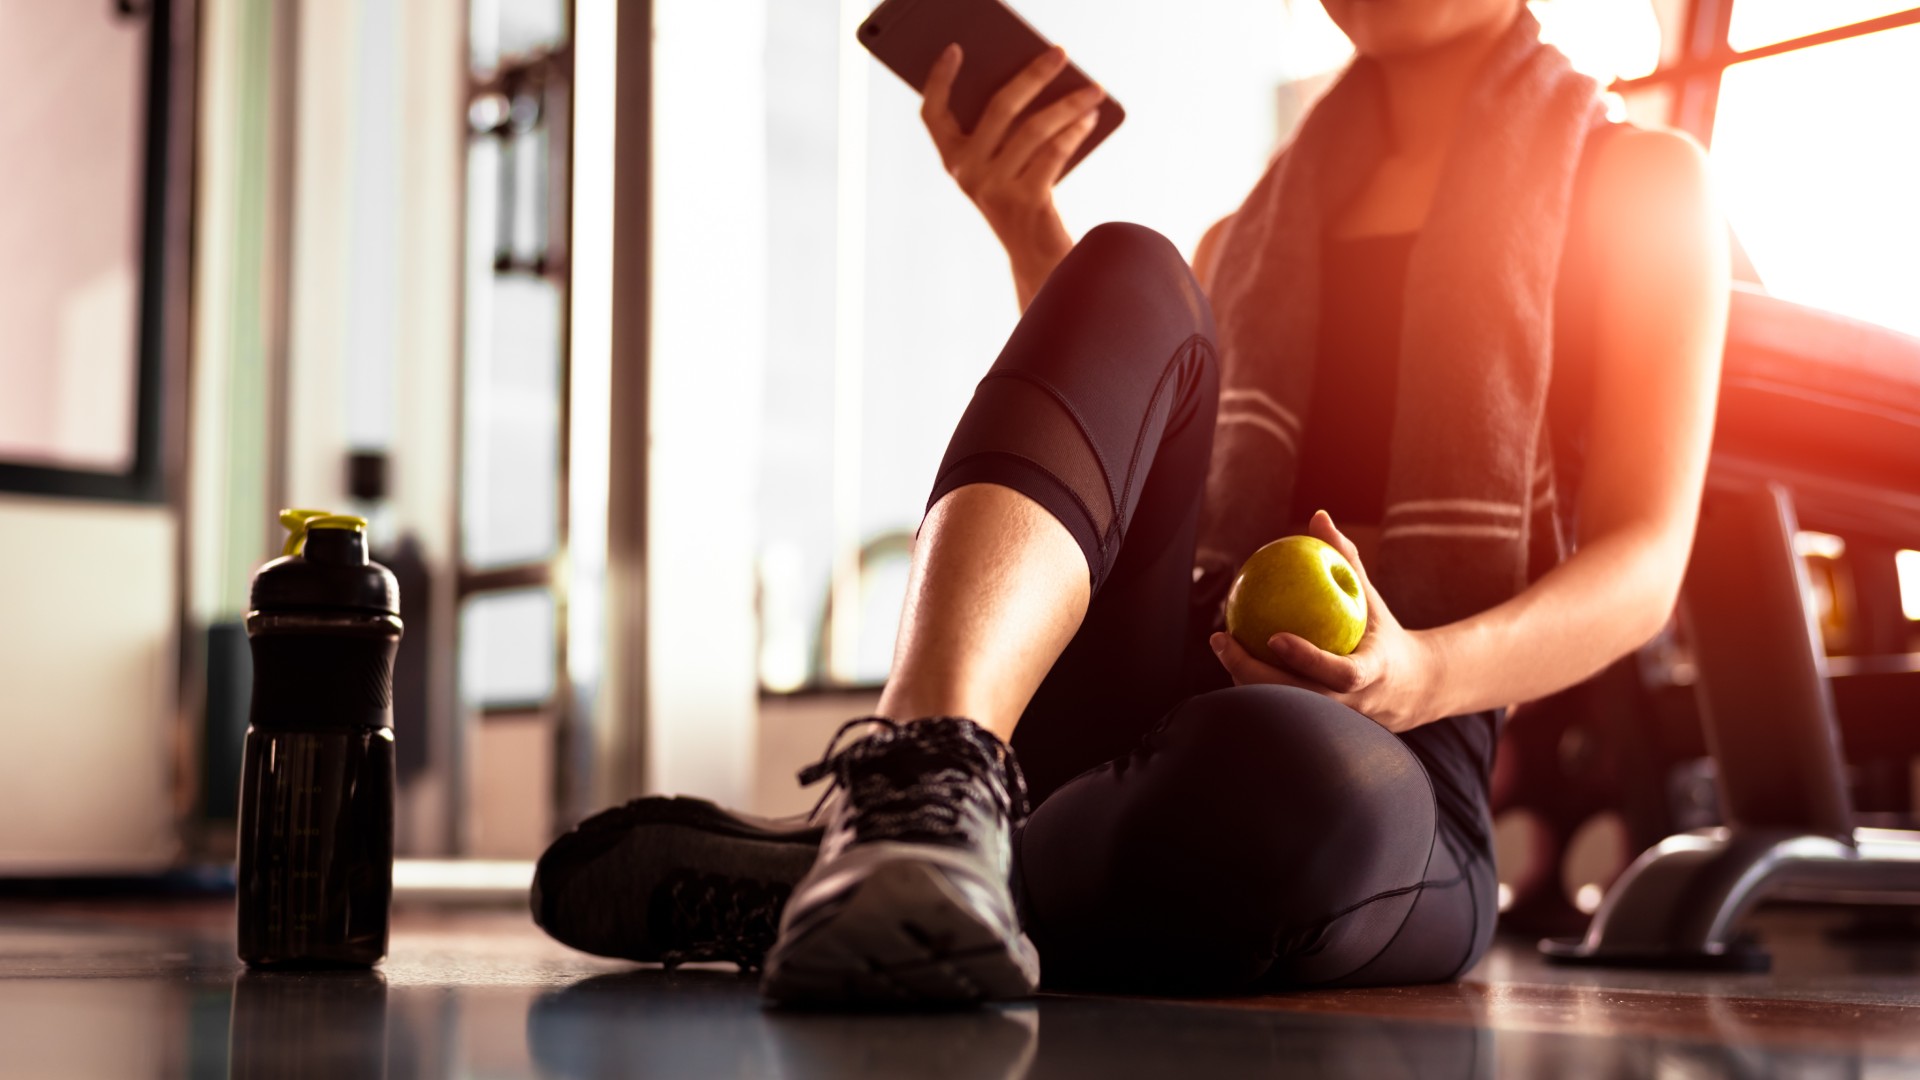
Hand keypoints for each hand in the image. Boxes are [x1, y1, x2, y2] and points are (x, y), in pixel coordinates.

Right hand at [920, 44, 1105, 299]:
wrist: (1037, 260)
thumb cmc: (1022, 202)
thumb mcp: (1003, 166)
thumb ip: (1006, 131)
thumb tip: (1038, 82)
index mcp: (953, 161)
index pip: (932, 114)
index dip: (939, 80)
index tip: (955, 48)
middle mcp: (966, 173)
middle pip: (999, 107)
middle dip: (1034, 75)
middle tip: (1060, 53)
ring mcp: (993, 188)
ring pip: (1034, 128)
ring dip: (1069, 104)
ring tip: (1093, 90)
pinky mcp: (1024, 200)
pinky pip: (1053, 152)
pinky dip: (1075, 131)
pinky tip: (1091, 118)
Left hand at [1209, 511, 1441, 732]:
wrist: (1411, 689)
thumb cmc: (1383, 632)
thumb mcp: (1371, 598)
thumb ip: (1346, 560)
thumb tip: (1318, 517)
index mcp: (1372, 675)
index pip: (1340, 673)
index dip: (1307, 659)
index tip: (1274, 637)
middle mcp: (1352, 705)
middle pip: (1297, 699)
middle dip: (1253, 674)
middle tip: (1222, 640)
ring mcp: (1333, 721)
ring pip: (1282, 709)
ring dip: (1245, 681)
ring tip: (1223, 646)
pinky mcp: (1317, 726)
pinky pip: (1279, 708)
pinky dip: (1253, 685)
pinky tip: (1232, 657)